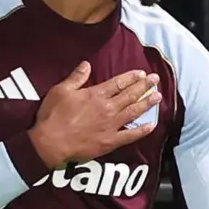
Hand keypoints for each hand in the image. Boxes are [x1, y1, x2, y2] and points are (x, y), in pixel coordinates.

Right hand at [30, 62, 161, 167]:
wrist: (50, 143)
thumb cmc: (52, 116)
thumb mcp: (60, 91)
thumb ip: (76, 77)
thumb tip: (87, 64)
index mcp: (95, 95)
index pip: (118, 83)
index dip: (131, 77)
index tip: (142, 73)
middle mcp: (107, 108)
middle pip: (130, 95)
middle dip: (144, 86)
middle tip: (155, 80)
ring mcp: (111, 126)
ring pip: (133, 112)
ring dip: (147, 103)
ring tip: (158, 96)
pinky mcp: (110, 142)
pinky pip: (130, 136)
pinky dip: (142, 130)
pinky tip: (152, 125)